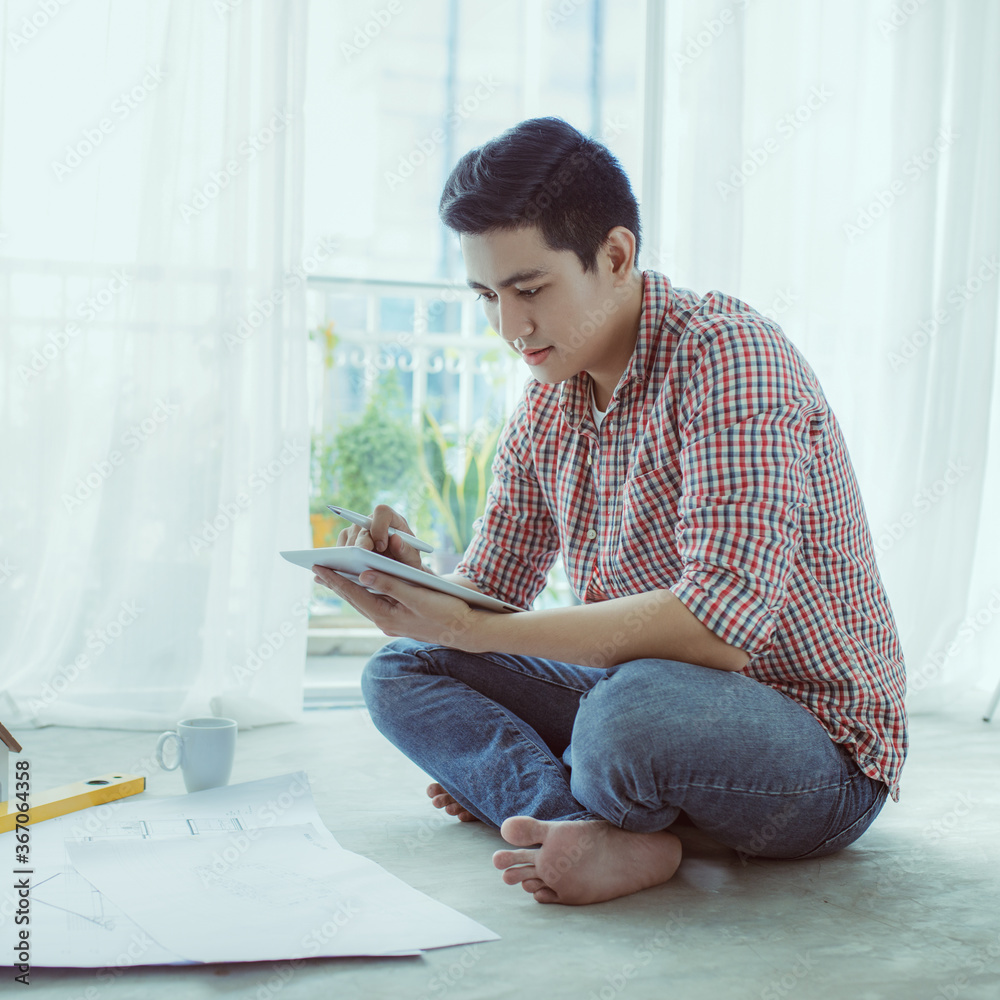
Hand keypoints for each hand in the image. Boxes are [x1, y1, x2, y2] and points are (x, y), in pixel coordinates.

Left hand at [311, 566, 490, 650]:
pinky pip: (376, 604)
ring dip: (348, 588)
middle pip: (355, 599)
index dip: (335, 580)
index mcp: (387, 615)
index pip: (354, 594)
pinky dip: (365, 592)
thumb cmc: (447, 611)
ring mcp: (393, 622)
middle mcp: (386, 621)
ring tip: (332, 577)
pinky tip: (362, 585)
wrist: (468, 631)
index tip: (317, 567)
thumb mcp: (419, 596)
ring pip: (364, 602)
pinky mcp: (401, 620)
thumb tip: (363, 575)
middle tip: (317, 569)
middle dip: (336, 583)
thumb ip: (391, 585)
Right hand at [335, 503, 424, 570]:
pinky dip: (344, 559)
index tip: (382, 546)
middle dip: (362, 545)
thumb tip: (395, 540)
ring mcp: (357, 530)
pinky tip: (350, 571)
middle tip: (363, 561)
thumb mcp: (412, 560)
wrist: (397, 571)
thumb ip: (407, 551)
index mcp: (392, 519)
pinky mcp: (346, 540)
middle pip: (362, 527)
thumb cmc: (407, 562)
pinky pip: (340, 547)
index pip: (382, 512)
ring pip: (350, 538)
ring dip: (353, 554)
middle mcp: (372, 521)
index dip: (380, 526)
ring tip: (358, 570)